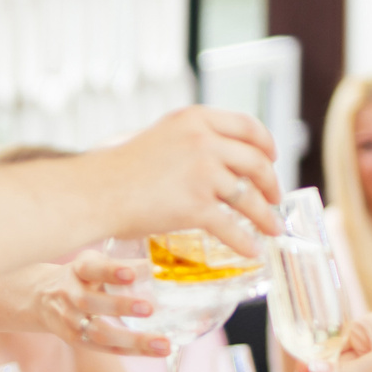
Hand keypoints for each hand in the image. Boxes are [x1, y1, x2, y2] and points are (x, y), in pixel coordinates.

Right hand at [26, 250, 167, 355]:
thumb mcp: (93, 263)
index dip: (109, 271)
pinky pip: (107, 348)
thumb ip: (120, 265)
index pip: (89, 268)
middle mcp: (69, 295)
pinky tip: (157, 350)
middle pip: (90, 303)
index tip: (131, 273)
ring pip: (99, 333)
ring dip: (133, 339)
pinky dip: (133, 350)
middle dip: (120, 306)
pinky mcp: (77, 340)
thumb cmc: (80, 276)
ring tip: (164, 343)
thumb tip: (158, 267)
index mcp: (77, 270)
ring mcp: (71, 321)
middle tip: (149, 309)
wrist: (41, 298)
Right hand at [114, 105, 282, 253]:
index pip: (247, 126)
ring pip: (249, 198)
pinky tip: (253, 251)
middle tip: (275, 198)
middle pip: (256, 162)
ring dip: (266, 217)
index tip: (272, 157)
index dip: (267, 143)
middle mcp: (203, 142)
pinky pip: (231, 227)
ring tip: (273, 229)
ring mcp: (202, 174)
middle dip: (271, 183)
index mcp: (196, 119)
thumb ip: (193, 139)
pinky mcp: (196, 206)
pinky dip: (245, 242)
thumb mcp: (162, 136)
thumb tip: (224, 157)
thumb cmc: (120, 169)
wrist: (96, 192)